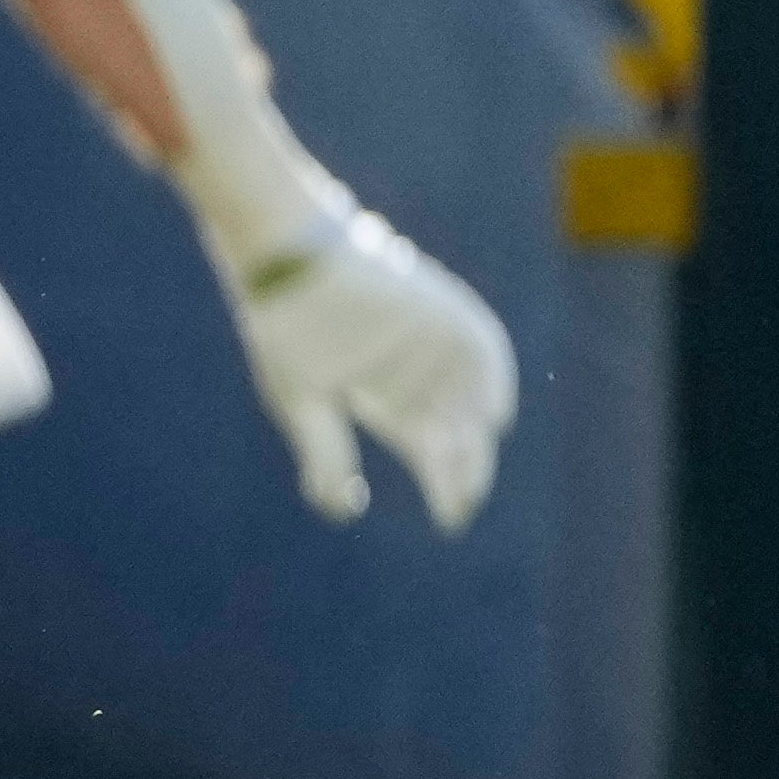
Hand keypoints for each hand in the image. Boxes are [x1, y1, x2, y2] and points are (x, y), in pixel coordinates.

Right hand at [224, 198, 514, 531]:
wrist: (285, 258)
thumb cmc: (286, 329)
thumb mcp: (300, 404)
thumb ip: (325, 457)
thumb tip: (344, 510)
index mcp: (383, 398)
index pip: (430, 452)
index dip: (446, 487)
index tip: (452, 520)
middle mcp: (418, 376)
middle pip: (458, 433)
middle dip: (466, 469)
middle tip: (463, 500)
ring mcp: (434, 344)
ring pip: (471, 400)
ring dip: (473, 435)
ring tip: (464, 466)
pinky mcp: (443, 313)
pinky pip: (484, 349)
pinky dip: (493, 380)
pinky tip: (491, 415)